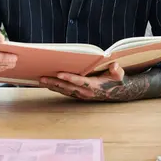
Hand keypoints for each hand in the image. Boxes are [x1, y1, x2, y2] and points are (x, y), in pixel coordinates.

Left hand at [40, 64, 160, 101]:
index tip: (59, 73)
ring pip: (64, 90)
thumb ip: (117, 71)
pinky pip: (66, 92)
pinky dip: (56, 88)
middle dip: (54, 82)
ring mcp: (82, 94)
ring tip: (41, 80)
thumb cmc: (116, 80)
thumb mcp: (120, 74)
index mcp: (94, 85)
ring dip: (52, 86)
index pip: (79, 81)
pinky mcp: (79, 95)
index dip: (69, 77)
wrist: (118, 92)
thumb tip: (114, 66)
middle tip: (42, 77)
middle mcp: (86, 92)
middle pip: (67, 86)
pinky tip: (48, 85)